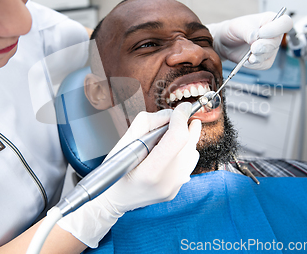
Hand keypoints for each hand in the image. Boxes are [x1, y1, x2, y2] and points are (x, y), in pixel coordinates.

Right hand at [57, 103, 200, 246]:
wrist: (113, 200)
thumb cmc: (114, 171)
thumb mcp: (122, 142)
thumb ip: (146, 124)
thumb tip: (169, 115)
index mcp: (150, 172)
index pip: (177, 139)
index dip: (181, 118)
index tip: (182, 107)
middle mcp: (166, 182)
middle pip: (188, 143)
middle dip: (183, 125)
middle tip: (174, 118)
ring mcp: (174, 188)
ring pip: (192, 151)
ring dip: (186, 137)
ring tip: (170, 134)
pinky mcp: (177, 189)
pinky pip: (190, 162)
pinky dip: (184, 151)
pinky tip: (171, 150)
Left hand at [208, 12, 292, 69]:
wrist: (225, 43)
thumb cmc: (234, 29)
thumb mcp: (239, 26)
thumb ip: (249, 31)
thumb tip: (256, 39)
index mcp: (271, 20)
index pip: (285, 23)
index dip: (275, 29)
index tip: (261, 33)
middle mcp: (274, 35)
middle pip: (277, 42)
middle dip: (263, 46)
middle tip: (252, 48)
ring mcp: (271, 49)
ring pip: (269, 55)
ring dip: (257, 56)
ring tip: (248, 54)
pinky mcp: (265, 60)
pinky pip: (263, 65)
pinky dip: (253, 64)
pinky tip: (246, 60)